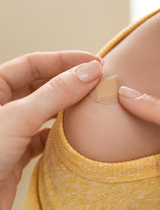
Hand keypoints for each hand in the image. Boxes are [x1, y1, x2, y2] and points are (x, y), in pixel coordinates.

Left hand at [0, 51, 101, 208]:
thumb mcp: (18, 118)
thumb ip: (54, 94)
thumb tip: (88, 72)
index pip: (33, 64)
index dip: (64, 60)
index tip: (93, 61)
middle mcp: (2, 106)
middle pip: (41, 84)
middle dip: (69, 80)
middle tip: (97, 80)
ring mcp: (11, 130)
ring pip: (45, 109)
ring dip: (68, 105)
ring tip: (91, 101)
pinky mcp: (18, 152)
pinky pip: (45, 135)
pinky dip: (61, 133)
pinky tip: (75, 133)